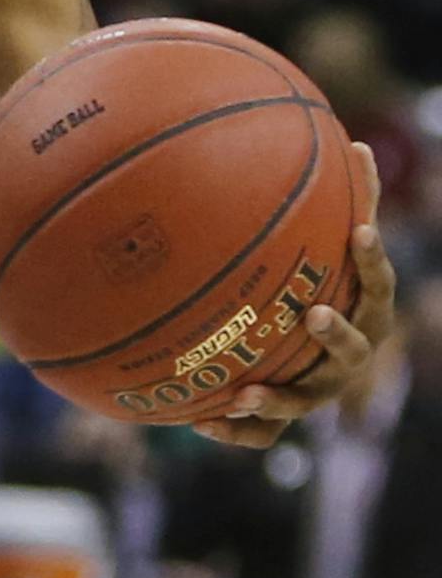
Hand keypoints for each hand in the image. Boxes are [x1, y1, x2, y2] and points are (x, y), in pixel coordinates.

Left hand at [194, 142, 398, 447]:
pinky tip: (199, 422)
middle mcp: (348, 355)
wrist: (304, 358)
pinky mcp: (286, 416)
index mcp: (365, 312)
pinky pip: (262, 434)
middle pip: (355, 350)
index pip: (378, 285)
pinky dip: (236, 431)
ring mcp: (319, 390)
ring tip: (247, 393)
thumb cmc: (323, 286)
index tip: (361, 231)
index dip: (372, 259)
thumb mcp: (332, 249)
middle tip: (316, 314)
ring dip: (279, 398)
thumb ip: (348, 204)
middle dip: (337, 335)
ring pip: (306, 401)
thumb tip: (357, 143)